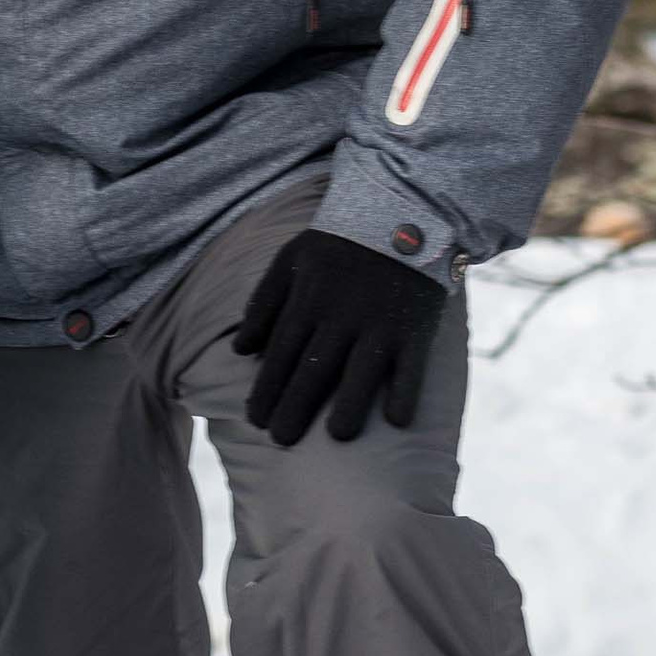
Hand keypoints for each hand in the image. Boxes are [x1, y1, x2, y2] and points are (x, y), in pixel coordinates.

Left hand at [236, 228, 445, 446]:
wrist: (401, 214)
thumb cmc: (337, 244)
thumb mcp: (290, 260)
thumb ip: (263, 302)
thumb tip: (240, 350)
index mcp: (308, 300)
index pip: (280, 355)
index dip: (265, 390)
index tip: (255, 421)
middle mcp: (342, 316)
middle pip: (314, 370)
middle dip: (294, 408)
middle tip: (281, 440)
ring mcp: (381, 323)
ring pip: (362, 373)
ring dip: (350, 406)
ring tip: (337, 436)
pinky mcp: (415, 328)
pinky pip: (413, 366)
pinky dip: (407, 393)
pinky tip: (398, 422)